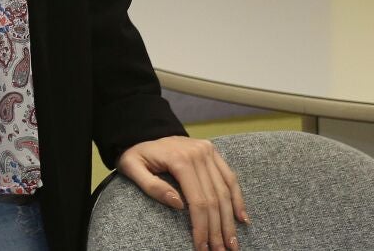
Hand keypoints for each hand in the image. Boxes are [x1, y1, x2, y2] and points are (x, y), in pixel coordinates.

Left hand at [117, 135, 248, 250]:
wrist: (142, 133)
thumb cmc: (135, 154)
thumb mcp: (132, 168)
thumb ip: (151, 186)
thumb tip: (178, 204)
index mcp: (179, 159)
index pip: (197, 200)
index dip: (202, 226)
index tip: (202, 246)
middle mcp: (198, 154)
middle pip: (214, 199)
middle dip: (218, 229)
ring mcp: (208, 152)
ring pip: (225, 191)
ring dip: (230, 220)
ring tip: (232, 243)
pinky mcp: (213, 152)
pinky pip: (230, 178)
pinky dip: (237, 199)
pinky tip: (241, 219)